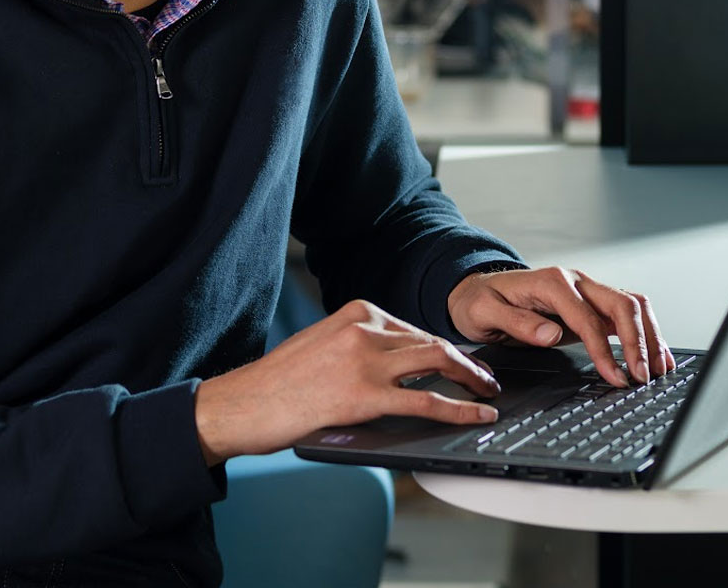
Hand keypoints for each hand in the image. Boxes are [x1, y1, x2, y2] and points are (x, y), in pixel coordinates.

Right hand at [194, 300, 500, 465]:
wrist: (241, 405)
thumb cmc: (277, 384)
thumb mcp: (323, 347)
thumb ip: (360, 348)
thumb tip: (400, 367)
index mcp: (355, 312)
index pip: (414, 330)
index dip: (444, 349)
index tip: (461, 362)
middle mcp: (363, 328)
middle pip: (432, 341)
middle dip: (466, 361)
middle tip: (486, 378)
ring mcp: (365, 360)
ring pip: (438, 362)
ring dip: (472, 379)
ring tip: (487, 394)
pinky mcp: (365, 395)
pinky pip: (427, 400)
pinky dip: (460, 408)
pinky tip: (478, 416)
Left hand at [447, 267, 675, 387]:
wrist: (478, 290)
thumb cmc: (480, 302)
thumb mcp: (485, 313)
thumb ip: (519, 323)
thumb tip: (552, 334)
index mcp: (552, 283)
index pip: (589, 318)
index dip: (605, 350)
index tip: (616, 377)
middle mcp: (576, 282)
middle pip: (622, 304)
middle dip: (639, 342)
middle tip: (645, 376)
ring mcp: (587, 291)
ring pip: (632, 305)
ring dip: (651, 336)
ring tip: (661, 368)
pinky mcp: (592, 305)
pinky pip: (627, 314)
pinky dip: (645, 332)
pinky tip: (656, 354)